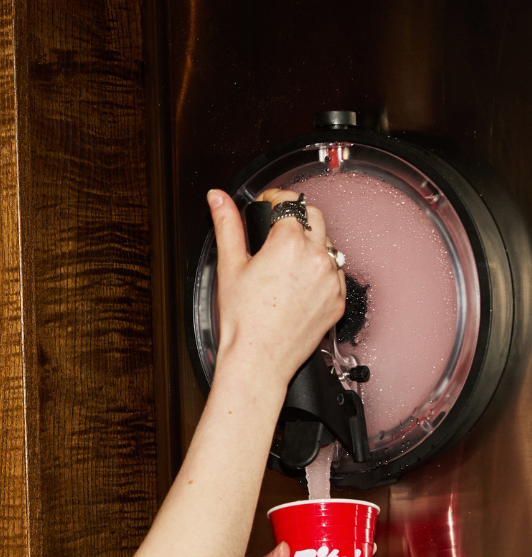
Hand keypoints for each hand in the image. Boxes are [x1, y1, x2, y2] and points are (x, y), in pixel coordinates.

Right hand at [209, 188, 345, 385]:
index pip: (289, 203)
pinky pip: (335, 273)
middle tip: (275, 231)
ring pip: (327, 245)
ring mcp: (331, 279)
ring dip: (310, 245)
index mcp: (288, 243)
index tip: (267, 204)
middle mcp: (316, 257)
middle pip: (314, 217)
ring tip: (285, 264)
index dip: (274, 199)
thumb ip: (227, 225)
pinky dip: (320, 272)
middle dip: (295, 217)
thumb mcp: (230, 266)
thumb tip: (218, 198)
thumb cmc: (243, 320)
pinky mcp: (338, 299)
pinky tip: (298, 285)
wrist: (259, 359)